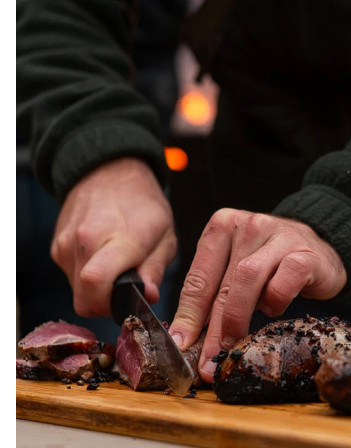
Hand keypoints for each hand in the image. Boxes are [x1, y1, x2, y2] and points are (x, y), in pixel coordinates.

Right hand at [51, 157, 176, 316]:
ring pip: (76, 290)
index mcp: (120, 238)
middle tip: (125, 288)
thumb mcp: (165, 236)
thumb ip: (155, 270)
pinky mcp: (57, 246)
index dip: (111, 305)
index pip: (96, 285)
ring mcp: (66, 244)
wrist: (110, 171)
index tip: (129, 300)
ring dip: (97, 289)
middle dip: (106, 303)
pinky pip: (70, 275)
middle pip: (84, 298)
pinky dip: (86, 275)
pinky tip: (102, 257)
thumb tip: (148, 297)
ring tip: (116, 265)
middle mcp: (85, 241)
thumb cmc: (143, 204)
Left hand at [169, 208, 346, 382]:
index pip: (198, 276)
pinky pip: (284, 283)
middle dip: (211, 328)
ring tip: (234, 342)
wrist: (319, 245)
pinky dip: (275, 302)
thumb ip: (213, 293)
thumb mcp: (236, 270)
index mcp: (222, 225)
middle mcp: (248, 224)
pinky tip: (273, 310)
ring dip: (237, 317)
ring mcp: (277, 235)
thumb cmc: (270, 263)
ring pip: (248, 278)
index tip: (181, 345)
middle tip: (207, 361)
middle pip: (222, 283)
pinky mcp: (305, 253)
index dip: (188, 315)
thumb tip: (188, 337)